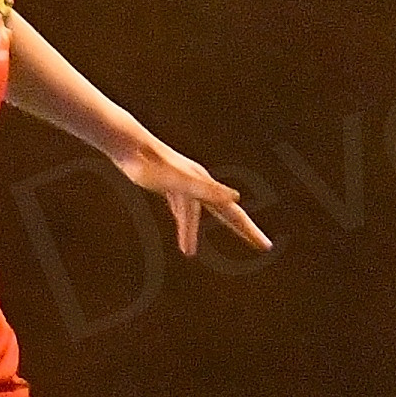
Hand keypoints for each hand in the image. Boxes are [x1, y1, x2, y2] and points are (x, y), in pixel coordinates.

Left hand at [113, 136, 271, 255]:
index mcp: (206, 187)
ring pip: (193, 214)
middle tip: (261, 244)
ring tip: (188, 252)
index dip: (249, 231)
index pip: (234, 214)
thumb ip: (207, 190)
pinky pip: (179, 207)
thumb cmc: (152, 166)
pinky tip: (178, 226)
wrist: (129, 144)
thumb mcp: (180, 181)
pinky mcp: (166, 183)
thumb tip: (235, 198)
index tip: (266, 246)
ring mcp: (183, 183)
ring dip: (191, 232)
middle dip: (241, 230)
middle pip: (225, 213)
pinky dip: (181, 219)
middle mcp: (199, 184)